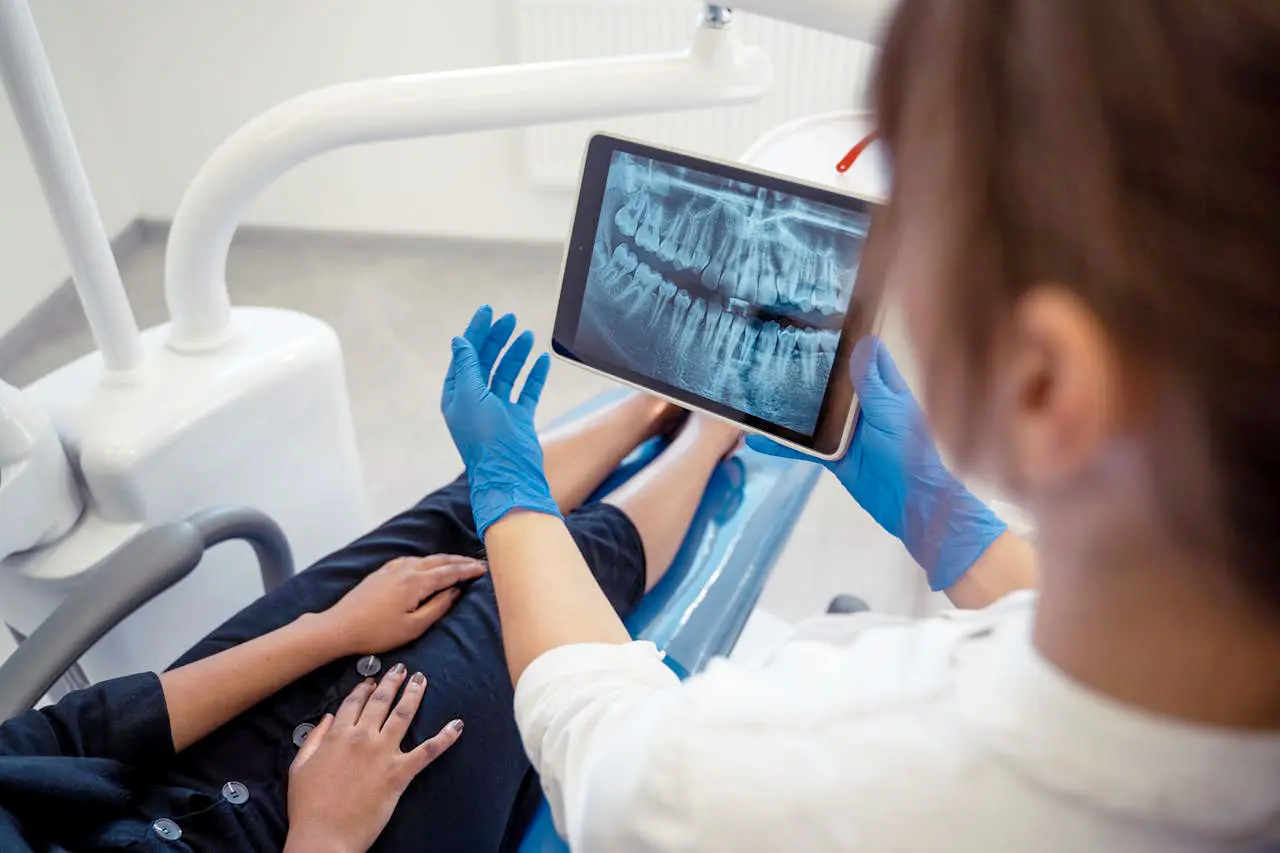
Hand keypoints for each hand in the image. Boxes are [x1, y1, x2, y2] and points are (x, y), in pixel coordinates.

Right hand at [285, 667, 462, 852]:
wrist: (324, 837)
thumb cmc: (307, 807)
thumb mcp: (300, 767)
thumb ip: (313, 738)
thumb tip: (326, 718)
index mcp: (337, 736)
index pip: (354, 703)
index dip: (364, 688)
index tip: (372, 679)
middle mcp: (362, 738)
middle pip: (381, 701)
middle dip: (393, 681)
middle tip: (403, 668)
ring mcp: (383, 754)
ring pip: (404, 715)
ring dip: (414, 694)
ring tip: (422, 680)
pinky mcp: (400, 773)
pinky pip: (428, 751)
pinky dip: (445, 737)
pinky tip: (457, 725)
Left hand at [319, 555, 486, 656]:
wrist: (340, 627)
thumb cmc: (377, 632)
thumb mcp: (414, 627)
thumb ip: (438, 607)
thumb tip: (455, 592)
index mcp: (416, 582)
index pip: (450, 572)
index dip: (468, 570)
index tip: (484, 569)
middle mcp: (406, 569)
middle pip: (439, 560)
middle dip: (460, 561)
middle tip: (476, 563)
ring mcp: (392, 569)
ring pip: (425, 558)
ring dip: (444, 559)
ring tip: (457, 563)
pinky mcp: (382, 572)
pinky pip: (411, 560)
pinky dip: (426, 561)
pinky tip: (426, 565)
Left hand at [441, 305, 561, 537]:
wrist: (509, 473)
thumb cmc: (485, 437)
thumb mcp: (470, 394)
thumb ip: (467, 365)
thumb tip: (459, 340)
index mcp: (458, 395)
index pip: (466, 356)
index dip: (475, 332)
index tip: (488, 311)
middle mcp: (476, 401)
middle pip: (486, 361)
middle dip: (497, 338)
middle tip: (509, 319)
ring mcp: (498, 410)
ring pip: (507, 373)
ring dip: (516, 353)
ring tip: (527, 335)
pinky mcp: (519, 419)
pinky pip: (527, 391)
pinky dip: (534, 375)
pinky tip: (541, 360)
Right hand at [748, 337, 1005, 590]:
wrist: (910, 503)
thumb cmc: (909, 454)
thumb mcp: (889, 411)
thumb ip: (871, 381)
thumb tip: (863, 341)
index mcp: (884, 389)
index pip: (866, 355)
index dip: (850, 338)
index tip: (823, 319)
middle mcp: (864, 407)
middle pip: (834, 383)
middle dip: (811, 370)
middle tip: (777, 351)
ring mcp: (848, 432)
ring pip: (815, 414)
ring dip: (792, 408)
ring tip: (761, 391)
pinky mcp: (834, 456)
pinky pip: (806, 447)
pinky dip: (784, 444)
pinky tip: (760, 439)